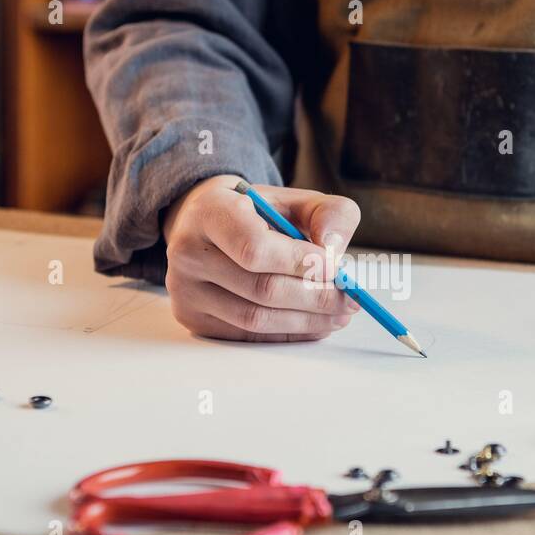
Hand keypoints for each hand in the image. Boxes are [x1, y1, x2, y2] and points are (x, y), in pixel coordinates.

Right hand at [161, 175, 361, 340]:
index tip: (336, 267)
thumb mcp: (294, 199)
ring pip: (255, 318)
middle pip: (260, 288)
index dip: (300, 262)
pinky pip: (248, 335)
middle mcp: (189, 252)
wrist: (206, 223)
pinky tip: (314, 324)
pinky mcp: (194, 318)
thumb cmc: (257, 212)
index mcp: (210, 212)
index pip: (254, 247)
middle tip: (349, 300)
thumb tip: (334, 251)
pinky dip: (288, 334)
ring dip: (306, 321)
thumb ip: (328, 214)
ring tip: (338, 314)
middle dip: (315, 297)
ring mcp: (186, 290)